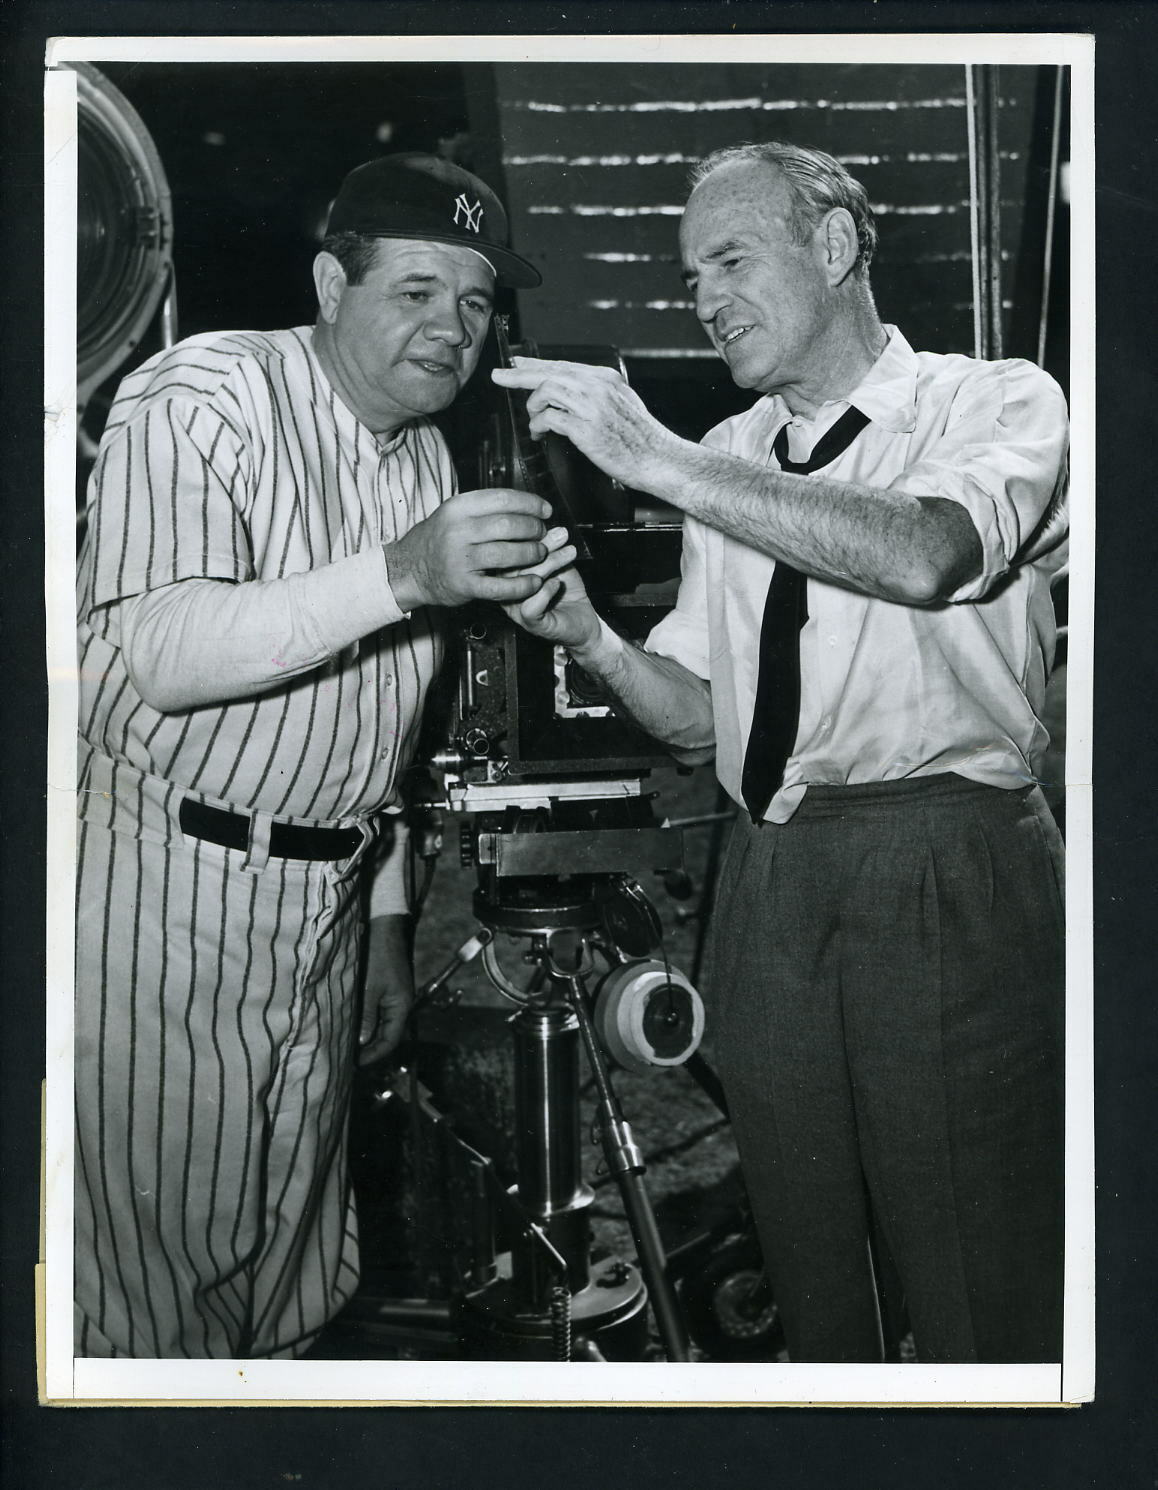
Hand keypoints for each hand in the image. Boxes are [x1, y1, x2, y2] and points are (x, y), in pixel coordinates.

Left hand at [358, 914, 414, 1066]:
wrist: (384, 929)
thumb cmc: (378, 956)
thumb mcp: (370, 987)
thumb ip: (367, 1015)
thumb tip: (363, 1042)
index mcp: (401, 1006)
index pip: (391, 1040)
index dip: (374, 1055)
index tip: (356, 1064)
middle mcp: (400, 1005)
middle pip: (387, 1035)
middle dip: (369, 1049)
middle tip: (348, 1059)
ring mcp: (393, 997)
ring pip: (381, 1025)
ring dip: (366, 1036)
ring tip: (347, 1046)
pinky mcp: (385, 990)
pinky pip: (377, 1013)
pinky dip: (366, 1022)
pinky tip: (351, 1026)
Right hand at [384, 488, 552, 610]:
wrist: (409, 570)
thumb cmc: (439, 539)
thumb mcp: (454, 514)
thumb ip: (485, 508)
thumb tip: (527, 504)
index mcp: (458, 508)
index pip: (503, 499)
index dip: (531, 504)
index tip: (546, 510)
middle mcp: (458, 531)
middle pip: (508, 525)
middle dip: (534, 529)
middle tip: (543, 534)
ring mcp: (460, 559)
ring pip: (507, 553)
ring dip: (532, 553)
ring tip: (541, 554)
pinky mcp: (464, 585)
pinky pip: (501, 586)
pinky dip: (522, 585)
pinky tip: (534, 582)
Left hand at [491, 356, 673, 490]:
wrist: (658, 459)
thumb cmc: (641, 438)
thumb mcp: (623, 403)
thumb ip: (598, 394)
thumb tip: (570, 392)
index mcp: (605, 378)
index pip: (562, 365)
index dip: (535, 364)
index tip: (516, 364)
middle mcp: (597, 387)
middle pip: (549, 372)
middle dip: (519, 375)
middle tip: (499, 377)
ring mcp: (592, 406)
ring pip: (546, 391)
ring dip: (533, 406)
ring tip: (533, 419)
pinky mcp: (586, 429)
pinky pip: (549, 418)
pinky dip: (538, 425)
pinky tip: (539, 434)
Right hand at [499, 525, 602, 652]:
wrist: (583, 618)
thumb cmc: (565, 591)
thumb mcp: (554, 561)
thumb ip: (545, 546)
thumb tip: (542, 525)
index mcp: (505, 574)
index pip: (504, 550)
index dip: (524, 535)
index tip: (544, 524)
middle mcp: (506, 591)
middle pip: (511, 564)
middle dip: (540, 545)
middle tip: (561, 536)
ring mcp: (516, 608)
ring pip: (523, 582)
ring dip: (550, 563)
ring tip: (568, 554)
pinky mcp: (531, 623)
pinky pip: (531, 606)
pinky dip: (546, 591)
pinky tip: (557, 583)